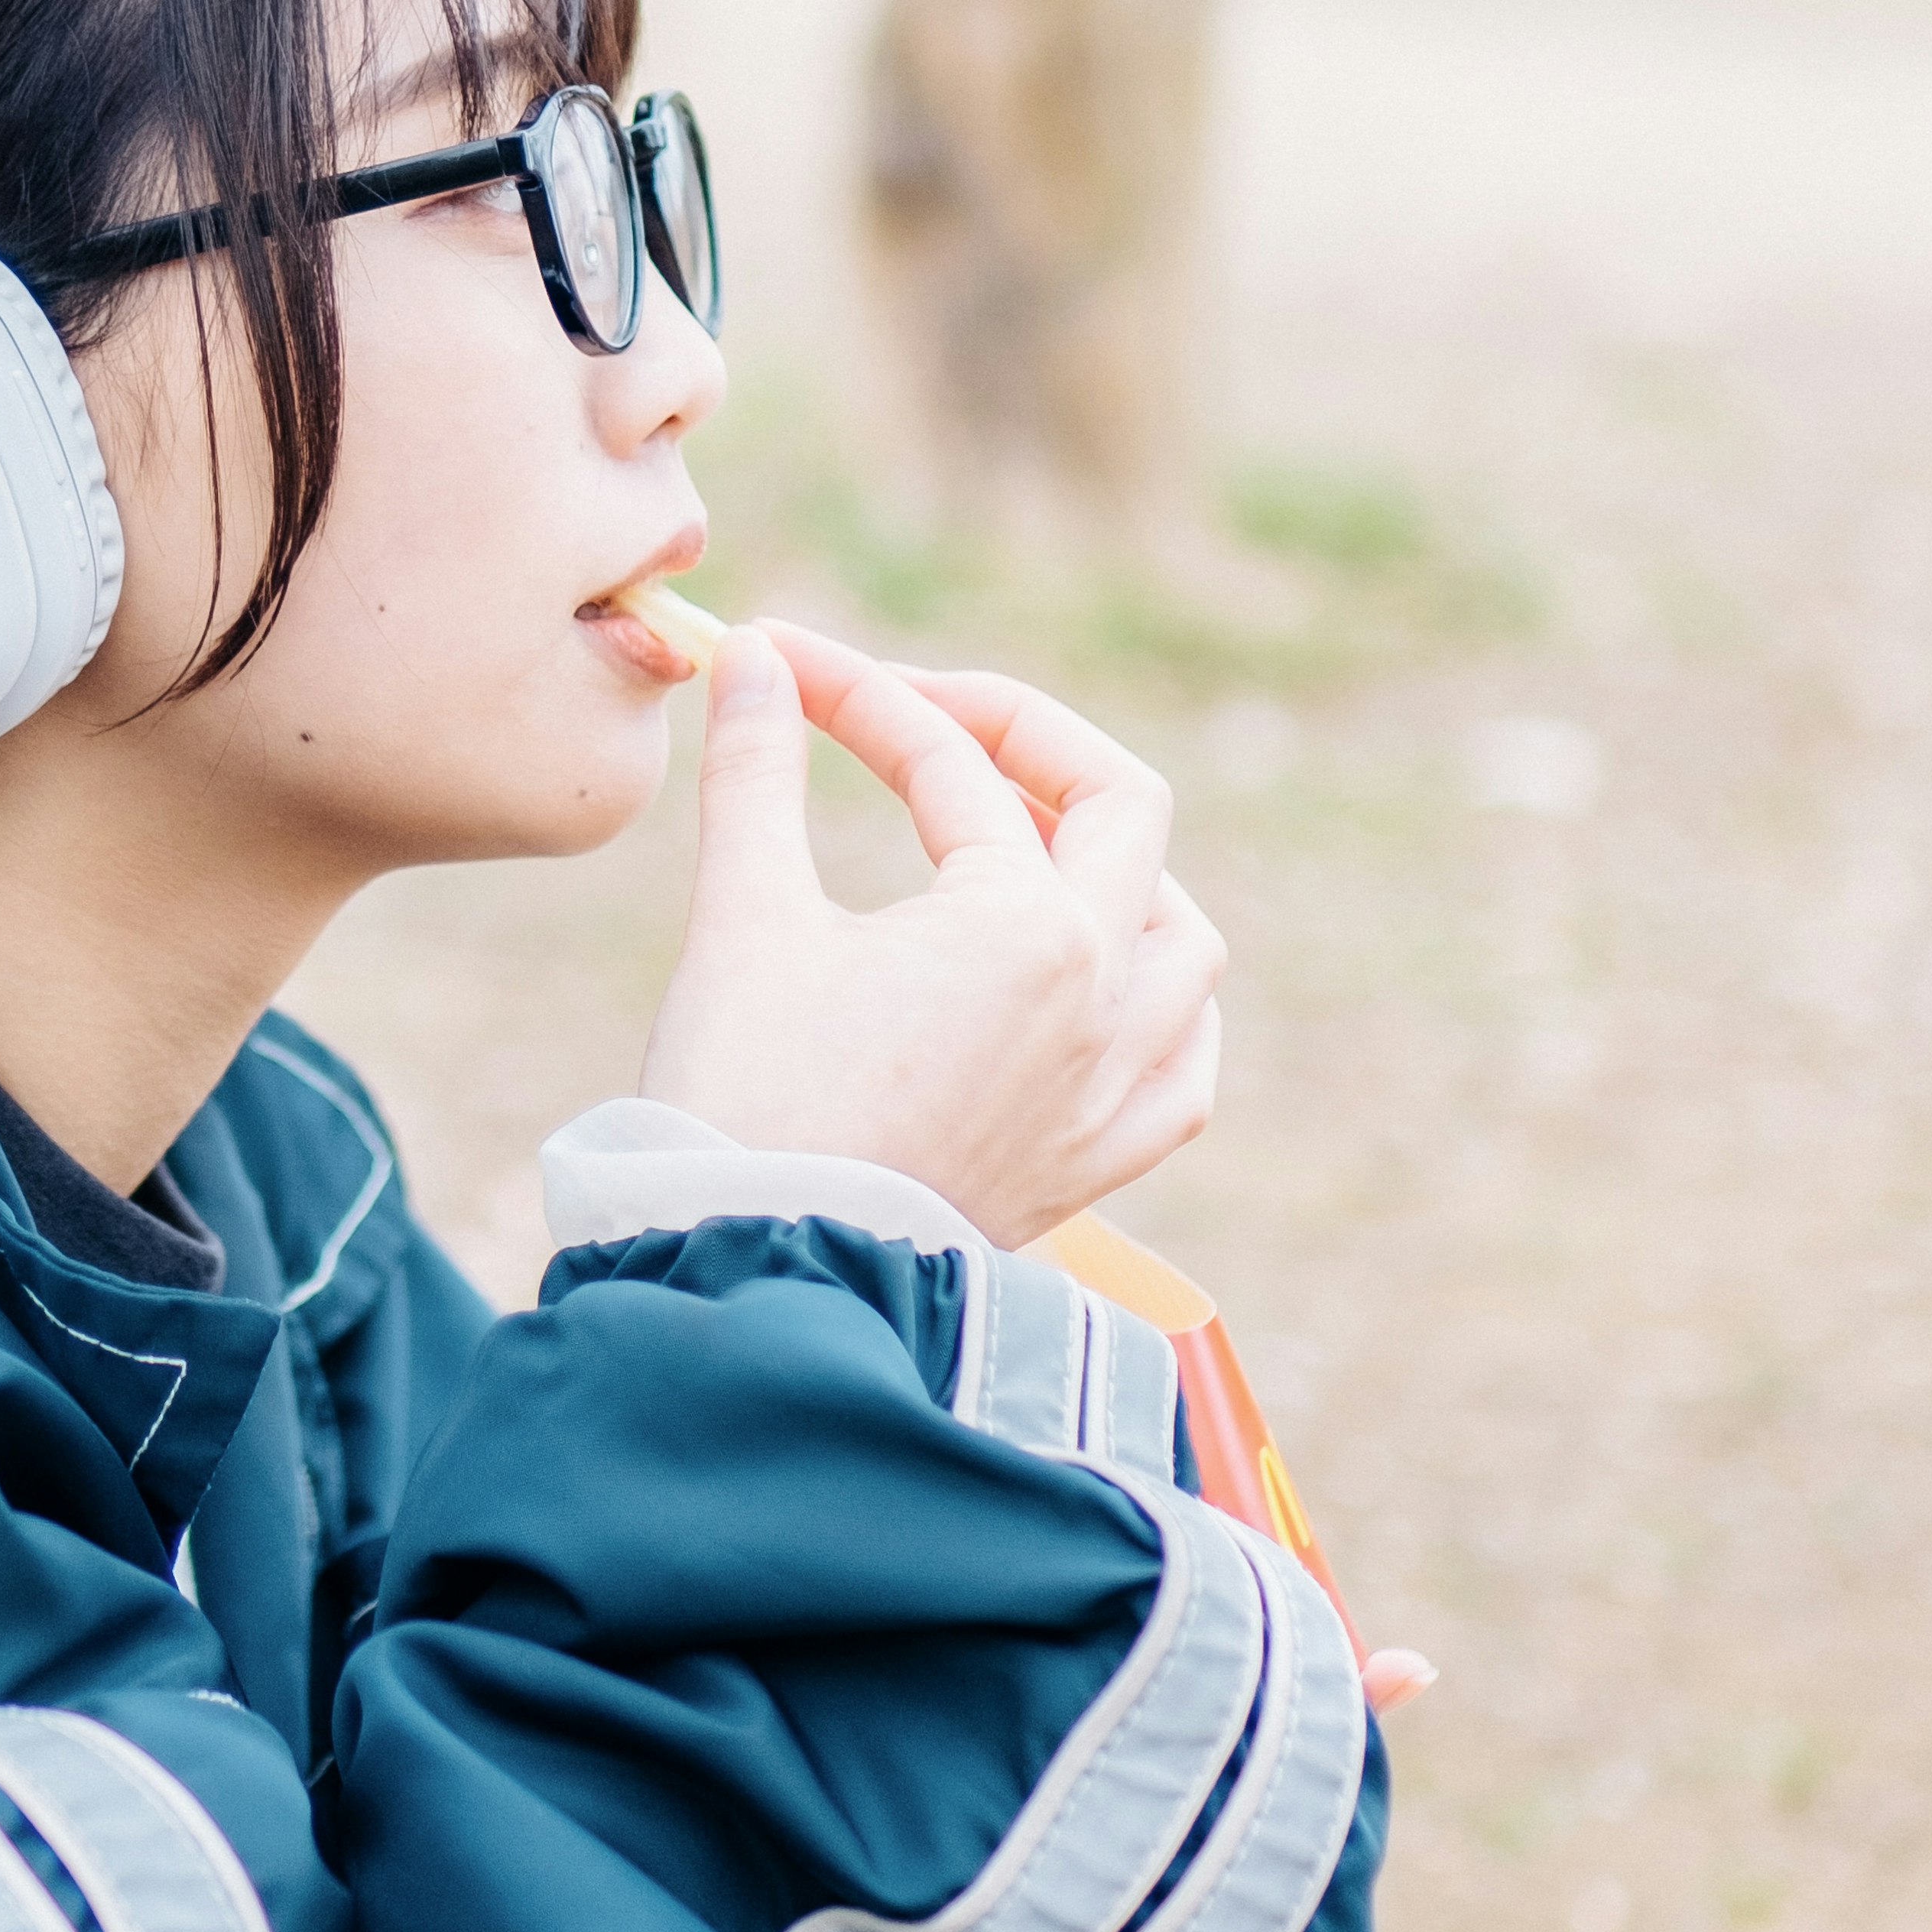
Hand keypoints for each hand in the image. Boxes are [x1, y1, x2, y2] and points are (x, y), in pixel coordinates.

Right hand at [637, 619, 1226, 1248]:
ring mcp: (1115, 1086)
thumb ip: (755, 771)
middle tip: (928, 717)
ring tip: (1030, 841)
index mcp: (1027, 925)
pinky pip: (1185, 1067)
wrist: (756, 1275)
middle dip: (1025, 739)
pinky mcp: (1097, 1163)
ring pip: (1186, 940)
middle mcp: (1105, 996)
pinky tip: (1108, 994)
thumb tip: (753, 656)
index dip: (858, 697)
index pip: (950, 768)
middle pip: (1120, 808)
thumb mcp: (745, 914)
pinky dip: (1164, 1011)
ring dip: (1120, 870)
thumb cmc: (746, 1099)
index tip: (779, 666)